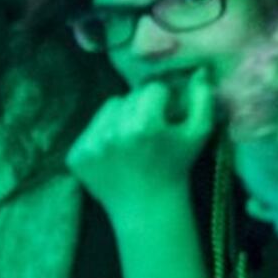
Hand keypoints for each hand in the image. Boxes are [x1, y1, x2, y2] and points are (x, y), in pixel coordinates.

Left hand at [64, 72, 213, 212]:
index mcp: (144, 126)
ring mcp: (90, 146)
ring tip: (132, 137)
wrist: (146, 206)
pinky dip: (104, 133)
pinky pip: (91, 127)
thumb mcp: (199, 133)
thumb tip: (199, 71)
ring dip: (121, 116)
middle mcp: (112, 134)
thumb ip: (202, 98)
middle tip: (150, 128)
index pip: (152, 89)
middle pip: (128, 96)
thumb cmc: (176, 166)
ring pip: (108, 108)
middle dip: (142, 107)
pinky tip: (116, 151)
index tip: (167, 118)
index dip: (164, 100)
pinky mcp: (75, 156)